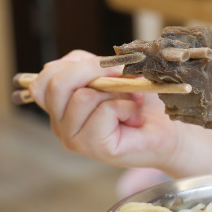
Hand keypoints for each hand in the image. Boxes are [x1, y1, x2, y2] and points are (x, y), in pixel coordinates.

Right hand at [30, 50, 181, 168]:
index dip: (75, 65)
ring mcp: (74, 139)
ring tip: (130, 104)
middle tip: (122, 77)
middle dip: (95, 70)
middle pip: (57, 84)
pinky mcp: (94, 148)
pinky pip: (105, 110)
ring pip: (82, 96)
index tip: (107, 66)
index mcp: (59, 107)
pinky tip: (133, 118)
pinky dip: (126, 107)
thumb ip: (86, 65)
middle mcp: (60, 125)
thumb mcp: (108, 74)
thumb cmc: (141, 101)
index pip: (43, 80)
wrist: (168, 129)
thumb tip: (65, 64)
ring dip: (115, 92)